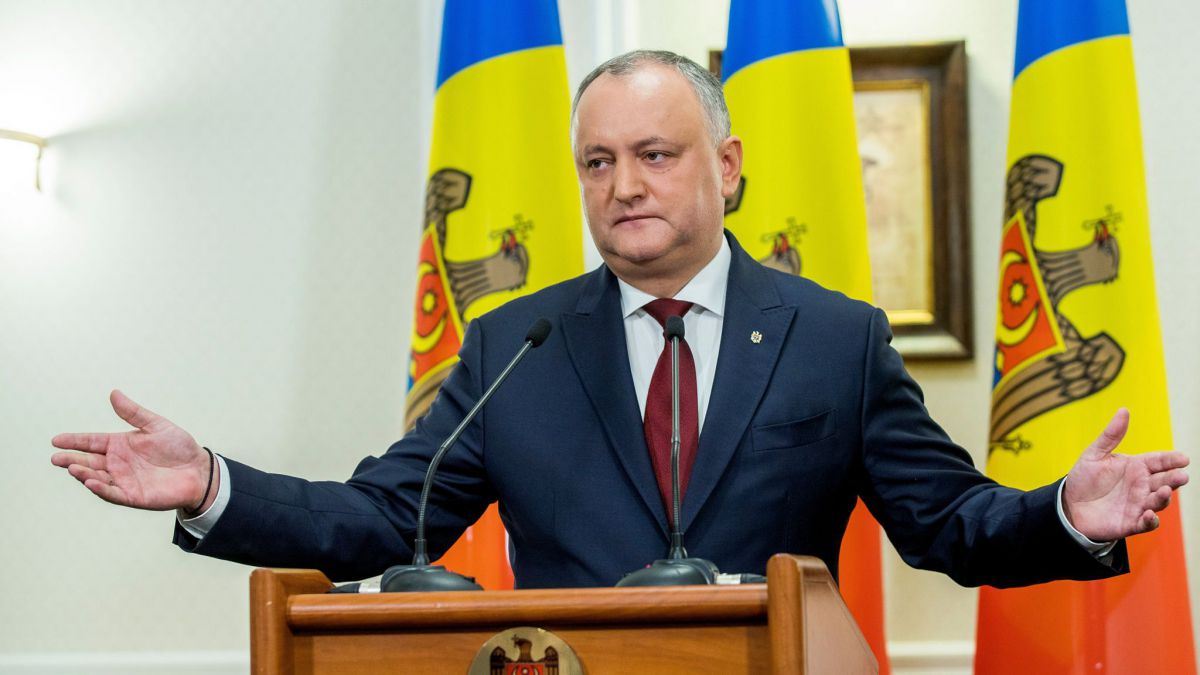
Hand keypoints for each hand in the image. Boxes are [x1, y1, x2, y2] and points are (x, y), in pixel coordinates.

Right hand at [51, 390, 214, 511]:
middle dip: (71, 459)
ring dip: (83, 473)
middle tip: (56, 457)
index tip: (56, 439)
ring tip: (72, 467)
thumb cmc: (179, 447)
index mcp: (120, 445)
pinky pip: (113, 493)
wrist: (199, 469)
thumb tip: (114, 393)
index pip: (91, 442)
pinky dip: (100, 488)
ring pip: (97, 477)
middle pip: (89, 460)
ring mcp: (123, 480)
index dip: (74, 441)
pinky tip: (90, 481)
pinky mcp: (133, 496)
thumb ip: (133, 412)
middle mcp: (117, 463)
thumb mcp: (155, 425)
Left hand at [1063, 408, 1188, 540]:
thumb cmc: (1084, 479)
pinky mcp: (1131, 523)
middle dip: (1175, 478)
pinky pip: (1146, 523)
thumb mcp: (1094, 455)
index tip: (1183, 458)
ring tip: (1165, 491)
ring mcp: (1138, 504)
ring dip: (1164, 497)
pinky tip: (1149, 515)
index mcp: (1136, 467)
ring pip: (1159, 501)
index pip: (1159, 461)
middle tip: (1181, 475)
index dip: (1172, 460)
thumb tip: (1124, 410)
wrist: (1068, 505)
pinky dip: (1151, 520)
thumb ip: (1111, 435)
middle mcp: (1142, 486)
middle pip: (1165, 481)